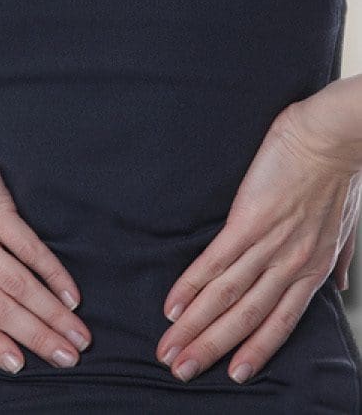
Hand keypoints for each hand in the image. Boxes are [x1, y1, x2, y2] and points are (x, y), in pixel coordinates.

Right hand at [157, 99, 361, 383]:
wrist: (331, 140)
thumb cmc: (341, 177)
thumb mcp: (346, 229)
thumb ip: (337, 260)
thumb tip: (337, 288)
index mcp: (313, 270)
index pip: (279, 323)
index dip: (254, 351)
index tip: (230, 374)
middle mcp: (290, 267)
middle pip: (244, 318)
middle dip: (210, 347)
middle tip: (180, 369)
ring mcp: (268, 247)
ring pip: (226, 298)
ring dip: (194, 326)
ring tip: (169, 345)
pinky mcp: (248, 222)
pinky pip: (215, 262)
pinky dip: (192, 286)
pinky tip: (173, 303)